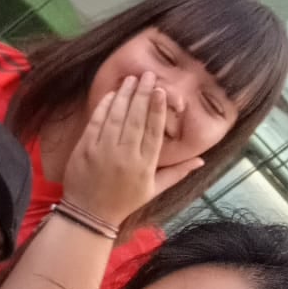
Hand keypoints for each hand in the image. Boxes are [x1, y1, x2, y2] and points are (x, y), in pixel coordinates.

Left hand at [62, 73, 202, 231]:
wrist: (89, 214)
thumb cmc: (124, 202)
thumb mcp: (155, 189)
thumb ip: (178, 172)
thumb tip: (201, 160)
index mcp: (145, 165)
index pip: (154, 132)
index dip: (157, 109)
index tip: (161, 90)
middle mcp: (126, 156)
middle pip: (136, 119)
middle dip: (142, 94)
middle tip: (148, 74)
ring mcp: (103, 151)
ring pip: (117, 117)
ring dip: (125, 95)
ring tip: (131, 79)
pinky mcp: (85, 148)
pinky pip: (96, 122)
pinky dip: (104, 106)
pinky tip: (112, 94)